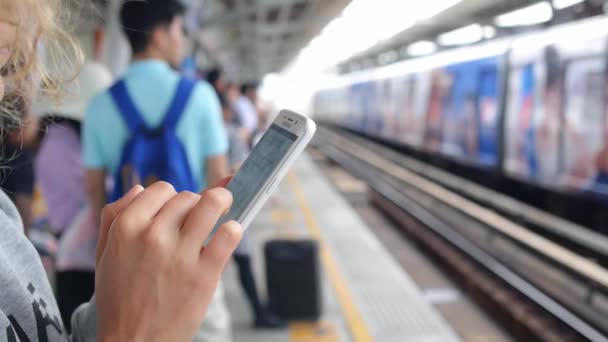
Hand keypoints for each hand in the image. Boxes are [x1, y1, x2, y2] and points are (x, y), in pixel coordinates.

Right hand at [95, 180, 241, 341]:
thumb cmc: (120, 299)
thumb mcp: (104, 254)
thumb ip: (114, 216)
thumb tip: (138, 188)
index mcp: (127, 227)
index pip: (161, 189)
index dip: (171, 198)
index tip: (178, 210)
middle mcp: (153, 235)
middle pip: (188, 197)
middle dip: (195, 205)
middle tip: (197, 220)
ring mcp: (180, 254)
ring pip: (211, 204)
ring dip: (221, 202)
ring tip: (223, 208)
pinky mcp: (204, 273)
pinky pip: (228, 235)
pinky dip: (233, 230)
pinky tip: (228, 234)